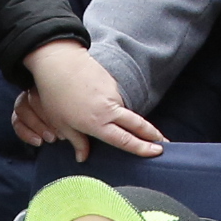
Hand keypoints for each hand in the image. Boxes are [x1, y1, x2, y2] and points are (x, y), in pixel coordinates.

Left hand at [15, 40, 165, 158]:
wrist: (59, 62)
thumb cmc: (55, 95)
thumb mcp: (62, 123)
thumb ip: (77, 142)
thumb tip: (82, 158)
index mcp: (97, 123)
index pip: (125, 139)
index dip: (142, 147)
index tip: (157, 152)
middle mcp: (110, 110)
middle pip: (138, 125)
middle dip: (153, 135)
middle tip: (165, 143)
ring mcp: (113, 94)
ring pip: (126, 112)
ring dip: (129, 121)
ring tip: (118, 123)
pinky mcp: (112, 83)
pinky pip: (117, 100)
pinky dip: (114, 106)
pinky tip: (99, 104)